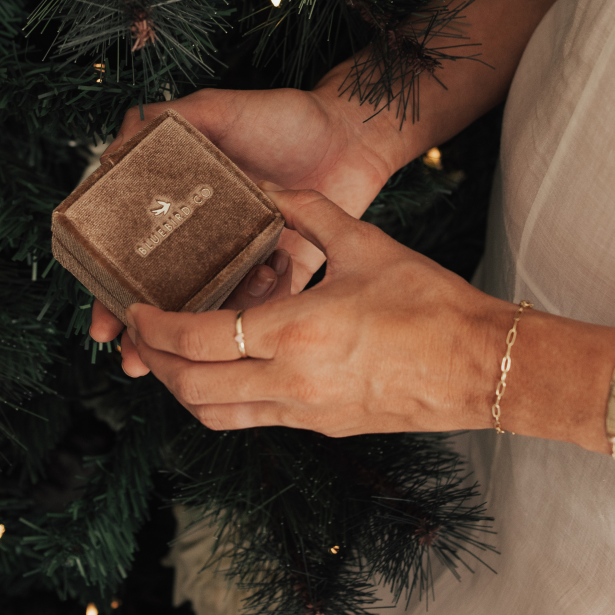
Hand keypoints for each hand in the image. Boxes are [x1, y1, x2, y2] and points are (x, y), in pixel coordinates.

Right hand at [90, 84, 398, 357]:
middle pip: (166, 296)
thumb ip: (168, 119)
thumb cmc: (283, 116)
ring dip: (195, 339)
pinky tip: (258, 291)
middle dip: (147, 333)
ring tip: (181, 358)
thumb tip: (111, 151)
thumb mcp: (219, 109)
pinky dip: (256, 315)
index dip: (114, 289)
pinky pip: (267, 307)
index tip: (103, 321)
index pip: (135, 256)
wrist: (350, 132)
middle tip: (133, 358)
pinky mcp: (285, 273)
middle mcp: (209, 241)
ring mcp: (245, 261)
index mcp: (183, 207)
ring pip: (211, 311)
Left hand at [108, 186, 512, 435]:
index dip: (156, 328)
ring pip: (216, 415)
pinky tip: (222, 370)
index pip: (199, 340)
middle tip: (139, 335)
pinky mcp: (321, 426)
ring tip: (170, 356)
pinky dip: (220, 400)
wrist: (479, 364)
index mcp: (295, 333)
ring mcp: (305, 412)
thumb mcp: (364, 243)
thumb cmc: (429, 301)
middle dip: (156, 362)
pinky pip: (251, 420)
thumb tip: (265, 187)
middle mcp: (291, 382)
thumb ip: (308, 211)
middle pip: (193, 388)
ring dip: (182, 388)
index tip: (134, 311)